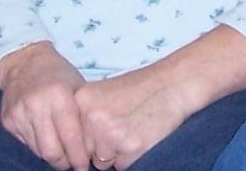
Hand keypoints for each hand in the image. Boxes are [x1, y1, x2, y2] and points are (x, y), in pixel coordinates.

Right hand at [0, 41, 90, 170]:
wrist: (24, 60)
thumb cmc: (58, 74)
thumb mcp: (77, 86)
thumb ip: (82, 115)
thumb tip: (91, 148)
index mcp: (58, 94)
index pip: (70, 138)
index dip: (79, 157)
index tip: (84, 165)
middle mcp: (36, 104)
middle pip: (51, 151)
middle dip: (64, 162)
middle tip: (72, 163)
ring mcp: (19, 112)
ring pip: (37, 150)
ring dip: (51, 154)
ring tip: (61, 149)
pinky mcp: (7, 120)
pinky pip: (25, 143)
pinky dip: (37, 144)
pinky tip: (45, 135)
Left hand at [74, 66, 188, 169]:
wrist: (173, 83)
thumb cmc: (141, 88)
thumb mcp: (105, 91)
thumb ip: (87, 114)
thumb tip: (75, 145)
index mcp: (82, 99)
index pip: (73, 135)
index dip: (89, 136)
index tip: (105, 125)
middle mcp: (91, 117)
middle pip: (86, 150)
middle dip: (101, 145)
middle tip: (123, 123)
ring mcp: (109, 134)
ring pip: (103, 161)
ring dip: (116, 152)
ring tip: (133, 126)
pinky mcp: (129, 148)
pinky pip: (122, 166)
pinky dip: (132, 156)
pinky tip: (141, 134)